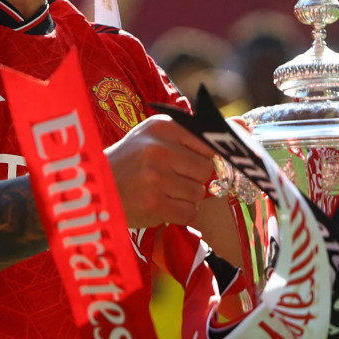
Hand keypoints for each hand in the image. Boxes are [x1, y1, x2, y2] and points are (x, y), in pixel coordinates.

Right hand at [106, 114, 216, 228]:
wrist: (96, 187)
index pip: (207, 143)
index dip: (204, 158)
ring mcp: (155, 177)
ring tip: (162, 192)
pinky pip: (188, 213)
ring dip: (185, 198)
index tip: (192, 164)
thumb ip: (196, 133)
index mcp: (162, 126)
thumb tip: (243, 124)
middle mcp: (159, 148)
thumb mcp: (156, 136)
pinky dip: (178, 214)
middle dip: (194, 180)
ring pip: (198, 193)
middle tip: (172, 180)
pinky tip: (160, 205)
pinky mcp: (153, 204)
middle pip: (206, 170)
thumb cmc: (132, 161)